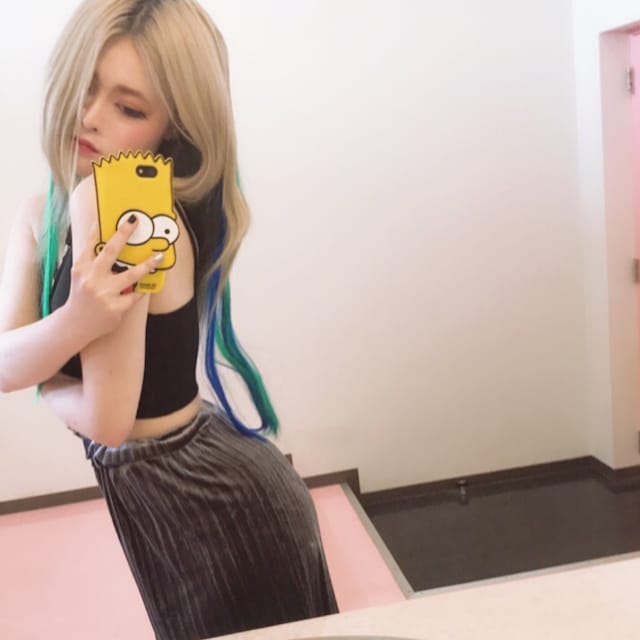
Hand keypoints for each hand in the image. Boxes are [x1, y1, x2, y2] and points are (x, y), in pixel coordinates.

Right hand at [68, 215, 162, 339]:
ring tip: (159, 256)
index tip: (113, 217)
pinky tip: (147, 285)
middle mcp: (92, 278)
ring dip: (147, 264)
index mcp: (82, 267)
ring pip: (131, 275)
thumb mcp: (81, 275)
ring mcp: (104, 293)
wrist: (76, 323)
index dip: (102, 228)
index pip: (92, 243)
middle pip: (111, 251)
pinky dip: (141, 289)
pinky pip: (135, 294)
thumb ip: (93, 260)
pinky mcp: (115, 307)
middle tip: (135, 222)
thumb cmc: (82, 296)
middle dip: (123, 234)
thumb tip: (109, 240)